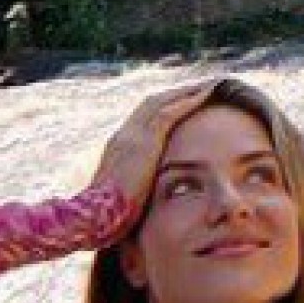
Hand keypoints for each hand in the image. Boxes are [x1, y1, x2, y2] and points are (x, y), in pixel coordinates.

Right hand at [88, 85, 220, 229]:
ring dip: (187, 91)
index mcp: (118, 147)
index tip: (182, 103)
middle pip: (154, 103)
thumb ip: (133, 191)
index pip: (144, 119)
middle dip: (176, 93)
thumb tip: (143, 202)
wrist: (94, 217)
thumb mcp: (122, 199)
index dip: (164, 108)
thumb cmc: (107, 218)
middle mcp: (124, 135)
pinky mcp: (146, 140)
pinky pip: (171, 110)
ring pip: (164, 101)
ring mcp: (133, 135)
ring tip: (210, 84)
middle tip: (200, 86)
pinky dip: (189, 99)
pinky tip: (207, 93)